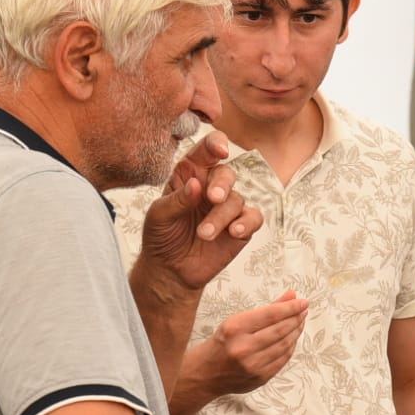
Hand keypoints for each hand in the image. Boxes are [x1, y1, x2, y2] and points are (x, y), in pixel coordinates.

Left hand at [138, 131, 262, 291]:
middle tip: (213, 198)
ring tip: (204, 234)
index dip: (216, 145)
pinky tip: (235, 232)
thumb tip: (196, 185)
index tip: (220, 151)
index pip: (206, 150)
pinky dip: (247, 223)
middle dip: (222, 184)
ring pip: (237, 200)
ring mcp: (227, 207)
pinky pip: (254, 217)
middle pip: (226, 173)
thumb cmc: (161, 236)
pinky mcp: (242, 227)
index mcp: (190, 174)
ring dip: (221, 217)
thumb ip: (177, 200)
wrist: (170, 270)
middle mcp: (211, 186)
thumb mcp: (159, 216)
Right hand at [189, 291, 309, 397]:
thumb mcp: (237, 321)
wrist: (205, 373)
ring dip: (296, 332)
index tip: (303, 301)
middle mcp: (243, 348)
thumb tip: (292, 295)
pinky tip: (293, 338)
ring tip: (300, 322)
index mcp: (234, 328)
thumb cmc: (223, 342)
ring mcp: (252, 365)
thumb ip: (267, 309)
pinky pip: (283, 359)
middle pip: (280, 330)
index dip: (290, 307)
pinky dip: (291, 346)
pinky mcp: (260, 378)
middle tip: (304, 310)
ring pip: (284, 345)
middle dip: (296, 318)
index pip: (270, 315)